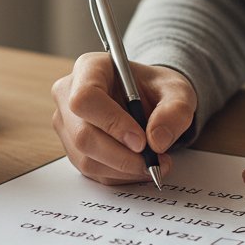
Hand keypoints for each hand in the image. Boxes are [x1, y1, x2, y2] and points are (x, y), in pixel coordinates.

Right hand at [51, 52, 197, 184]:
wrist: (148, 100)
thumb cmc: (156, 89)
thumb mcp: (177, 91)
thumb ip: (175, 111)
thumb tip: (157, 141)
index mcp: (89, 68)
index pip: (86, 98)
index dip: (112, 123)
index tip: (142, 141)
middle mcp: (69, 94)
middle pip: (83, 135)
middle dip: (122, 156)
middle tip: (153, 161)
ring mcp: (67, 124)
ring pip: (86, 158)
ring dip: (123, 169)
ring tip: (153, 163)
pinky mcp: (73, 148)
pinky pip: (91, 171)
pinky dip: (119, 175)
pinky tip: (139, 167)